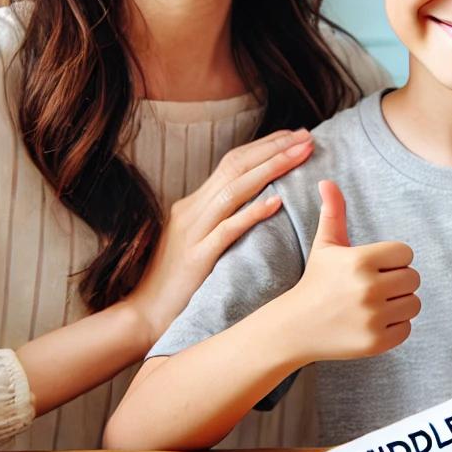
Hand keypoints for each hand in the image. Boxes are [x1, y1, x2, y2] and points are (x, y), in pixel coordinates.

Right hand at [120, 129, 315, 348]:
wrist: (144, 314)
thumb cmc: (177, 283)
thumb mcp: (198, 241)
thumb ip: (221, 220)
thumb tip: (258, 202)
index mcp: (193, 205)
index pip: (232, 162)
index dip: (265, 146)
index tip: (294, 137)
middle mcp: (192, 211)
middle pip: (236, 167)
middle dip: (274, 148)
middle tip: (307, 136)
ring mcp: (193, 233)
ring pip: (234, 190)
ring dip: (271, 168)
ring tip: (300, 154)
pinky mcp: (196, 258)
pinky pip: (227, 230)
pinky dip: (252, 213)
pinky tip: (277, 202)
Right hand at [276, 180, 419, 361]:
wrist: (296, 327)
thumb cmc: (316, 281)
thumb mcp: (324, 245)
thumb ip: (333, 213)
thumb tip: (326, 181)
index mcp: (360, 260)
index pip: (405, 253)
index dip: (392, 260)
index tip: (374, 266)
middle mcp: (368, 289)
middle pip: (413, 278)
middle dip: (397, 281)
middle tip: (374, 286)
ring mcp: (373, 318)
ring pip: (414, 303)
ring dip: (399, 303)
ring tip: (374, 304)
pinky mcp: (376, 342)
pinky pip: (407, 328)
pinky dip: (395, 326)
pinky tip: (373, 321)